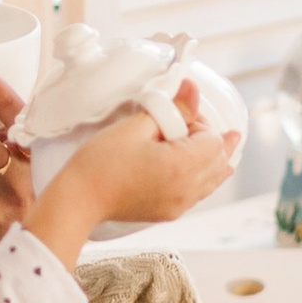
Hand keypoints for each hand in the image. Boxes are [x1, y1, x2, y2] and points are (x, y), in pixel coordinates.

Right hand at [27, 84, 236, 273]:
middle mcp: (187, 190)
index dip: (201, 122)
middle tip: (196, 122)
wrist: (80, 199)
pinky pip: (198, 193)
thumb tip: (193, 90)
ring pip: (213, 180)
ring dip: (214, 160)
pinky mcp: (170, 213)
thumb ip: (172, 109)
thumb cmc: (101, 162)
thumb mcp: (137, 126)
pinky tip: (200, 168)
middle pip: (219, 162)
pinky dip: (203, 177)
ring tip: (221, 143)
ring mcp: (180, 205)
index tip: (180, 113)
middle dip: (212, 140)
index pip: (214, 140)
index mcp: (182, 167)